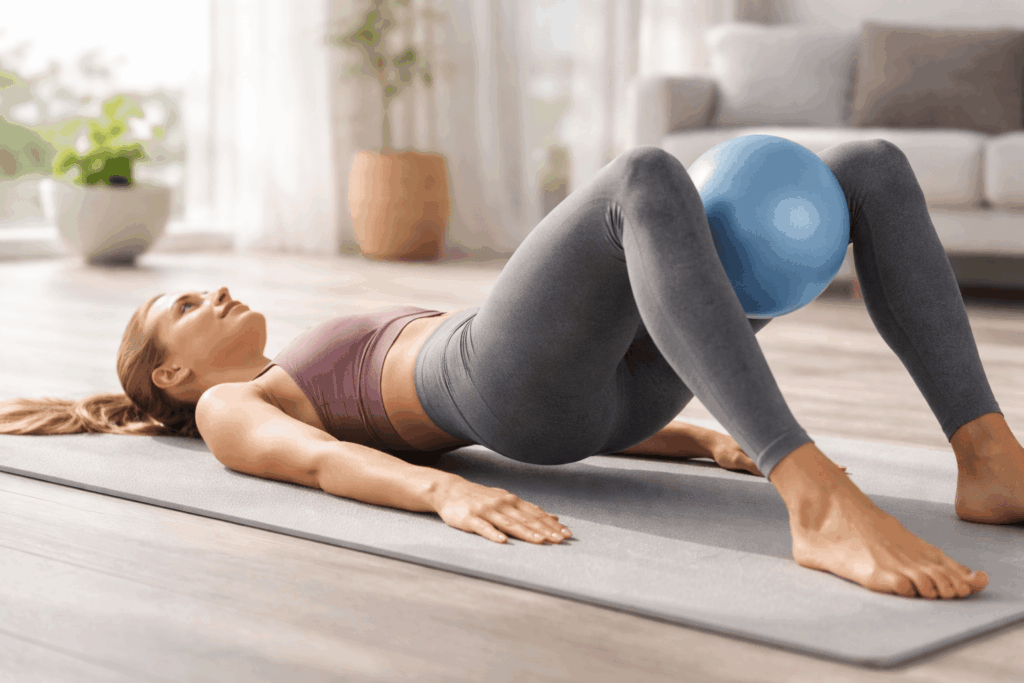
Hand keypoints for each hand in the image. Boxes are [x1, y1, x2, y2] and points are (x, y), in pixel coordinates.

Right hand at [432, 476, 571, 543]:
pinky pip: (483, 528)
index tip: (567, 534)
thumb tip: (553, 517)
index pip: (536, 514)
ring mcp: (486, 511)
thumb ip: (528, 509)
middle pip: (526, 519)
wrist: (450, 490)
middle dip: (545, 530)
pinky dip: (493, 534)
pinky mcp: (470, 519)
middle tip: (561, 540)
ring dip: (526, 533)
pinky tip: (503, 541)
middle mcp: (502, 504)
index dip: (552, 525)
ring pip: (509, 523)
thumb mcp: (505, 499)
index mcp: (511, 501)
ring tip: (540, 541)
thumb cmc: (480, 497)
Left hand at [709, 435, 847, 477]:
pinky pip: (789, 464)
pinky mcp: (768, 458)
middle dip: (824, 466)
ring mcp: (774, 453)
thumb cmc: (725, 451)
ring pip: (800, 461)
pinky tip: (809, 475)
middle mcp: (777, 449)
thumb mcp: (736, 459)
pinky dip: (801, 468)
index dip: (822, 464)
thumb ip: (750, 464)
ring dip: (815, 467)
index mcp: (775, 449)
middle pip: (806, 458)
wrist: (715, 444)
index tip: (840, 469)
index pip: (804, 456)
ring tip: (834, 474)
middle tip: (845, 472)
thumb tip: (768, 472)